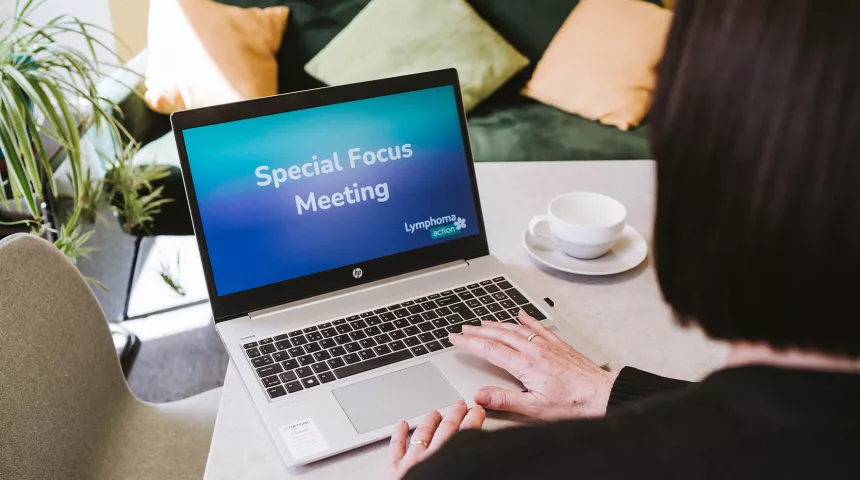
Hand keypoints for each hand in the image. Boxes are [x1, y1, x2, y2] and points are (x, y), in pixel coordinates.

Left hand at [384, 400, 484, 479]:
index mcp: (449, 463)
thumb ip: (470, 471)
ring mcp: (409, 462)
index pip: (465, 436)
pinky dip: (399, 432)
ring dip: (430, 420)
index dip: (473, 421)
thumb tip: (480, 466)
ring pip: (422, 433)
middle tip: (462, 404)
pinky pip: (395, 446)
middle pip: (445, 430)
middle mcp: (429, 458)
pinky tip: (402, 423)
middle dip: (455, 415)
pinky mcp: (391, 470)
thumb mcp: (461, 478)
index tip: (478, 411)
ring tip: (436, 411)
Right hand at [449, 311, 617, 419]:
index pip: (490, 350)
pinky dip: (527, 320)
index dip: (470, 344)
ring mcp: (547, 346)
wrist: (602, 395)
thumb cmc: (572, 405)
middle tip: (463, 329)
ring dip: (497, 325)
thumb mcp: (534, 408)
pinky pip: (539, 328)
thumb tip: (479, 395)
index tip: (456, 339)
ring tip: (483, 323)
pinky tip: (521, 315)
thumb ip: (504, 401)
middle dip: (478, 331)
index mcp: (526, 366)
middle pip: (500, 336)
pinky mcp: (559, 345)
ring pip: (517, 329)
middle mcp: (535, 351)